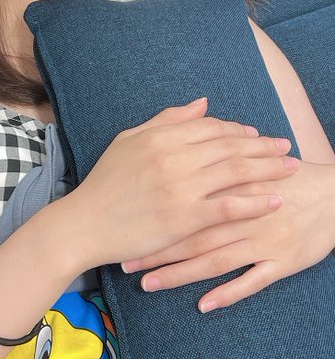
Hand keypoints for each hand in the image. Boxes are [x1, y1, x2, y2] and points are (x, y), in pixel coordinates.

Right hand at [63, 96, 299, 271]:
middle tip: (286, 147)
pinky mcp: (184, 218)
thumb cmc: (105, 181)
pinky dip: (254, 203)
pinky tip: (274, 200)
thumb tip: (201, 103)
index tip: (256, 136)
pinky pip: (228, 207)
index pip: (211, 127)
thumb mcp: (129, 140)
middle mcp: (174, 157)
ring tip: (290, 168)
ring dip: (268, 169)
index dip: (238, 130)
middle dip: (263, 146)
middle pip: (230, 147)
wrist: (85, 222)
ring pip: (235, 172)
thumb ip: (166, 120)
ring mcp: (180, 187)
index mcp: (161, 136)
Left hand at [122, 159, 334, 312]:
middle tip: (126, 262)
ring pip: (214, 259)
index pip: (184, 200)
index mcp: (230, 184)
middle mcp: (242, 212)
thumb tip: (185, 134)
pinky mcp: (281, 261)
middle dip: (157, 248)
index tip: (125, 227)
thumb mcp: (250, 155)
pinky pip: (252, 281)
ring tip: (149, 283)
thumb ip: (216, 148)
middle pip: (193, 232)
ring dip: (180, 273)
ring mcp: (261, 238)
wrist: (332, 195)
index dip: (153, 214)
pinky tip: (204, 304)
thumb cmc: (285, 175)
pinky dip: (229, 292)